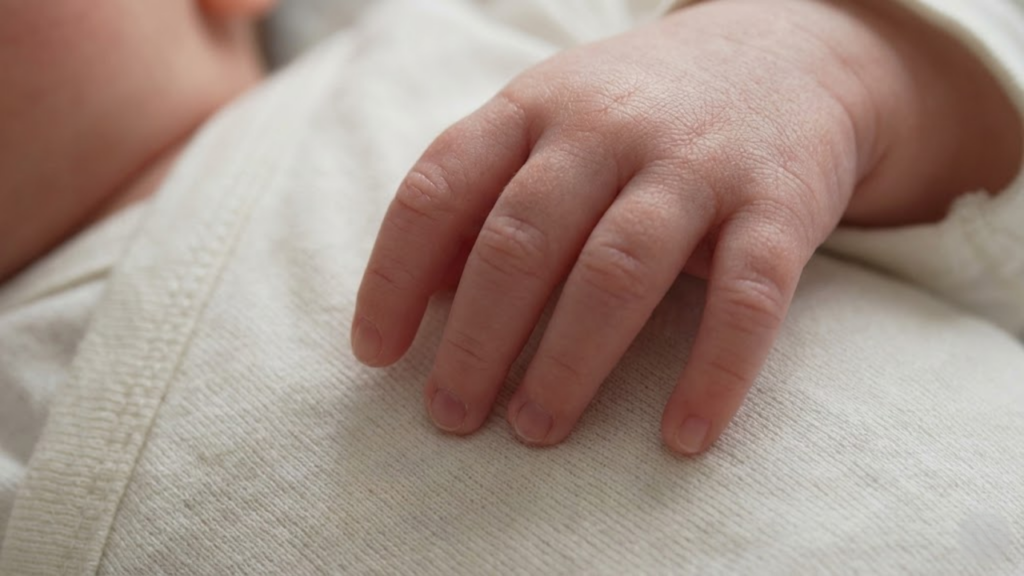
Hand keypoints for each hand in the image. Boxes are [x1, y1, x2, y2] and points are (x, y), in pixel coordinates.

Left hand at [352, 0, 1019, 453]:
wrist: (787, 52)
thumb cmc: (640, 110)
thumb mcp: (550, 120)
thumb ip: (483, 191)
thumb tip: (420, 295)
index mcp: (534, 107)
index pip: (438, 189)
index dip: (394, 276)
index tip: (375, 356)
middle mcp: (607, 129)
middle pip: (521, 240)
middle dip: (475, 339)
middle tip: (450, 416)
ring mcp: (695, 164)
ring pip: (617, 269)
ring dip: (568, 362)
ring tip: (533, 432)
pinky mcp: (778, 205)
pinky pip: (746, 298)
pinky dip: (714, 371)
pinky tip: (683, 436)